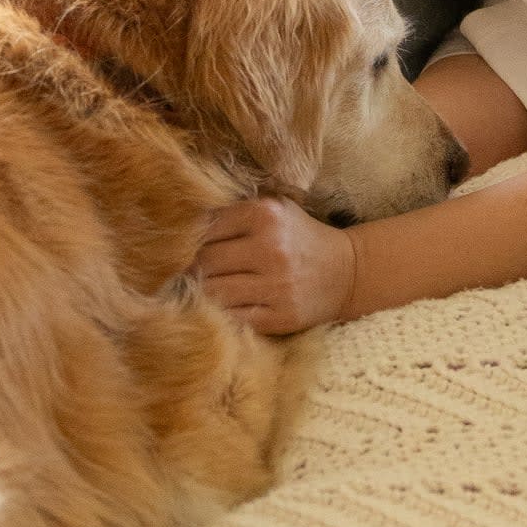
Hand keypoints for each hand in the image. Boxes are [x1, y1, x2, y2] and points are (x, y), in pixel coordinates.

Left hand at [195, 197, 356, 335]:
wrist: (346, 271)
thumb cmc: (298, 236)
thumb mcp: (273, 209)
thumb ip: (233, 210)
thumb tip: (180, 223)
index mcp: (265, 214)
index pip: (204, 227)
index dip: (188, 238)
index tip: (182, 245)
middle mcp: (271, 248)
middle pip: (203, 261)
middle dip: (191, 266)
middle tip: (187, 269)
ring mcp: (277, 286)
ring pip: (213, 291)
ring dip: (201, 291)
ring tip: (202, 287)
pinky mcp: (280, 316)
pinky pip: (232, 317)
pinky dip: (221, 312)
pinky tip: (223, 305)